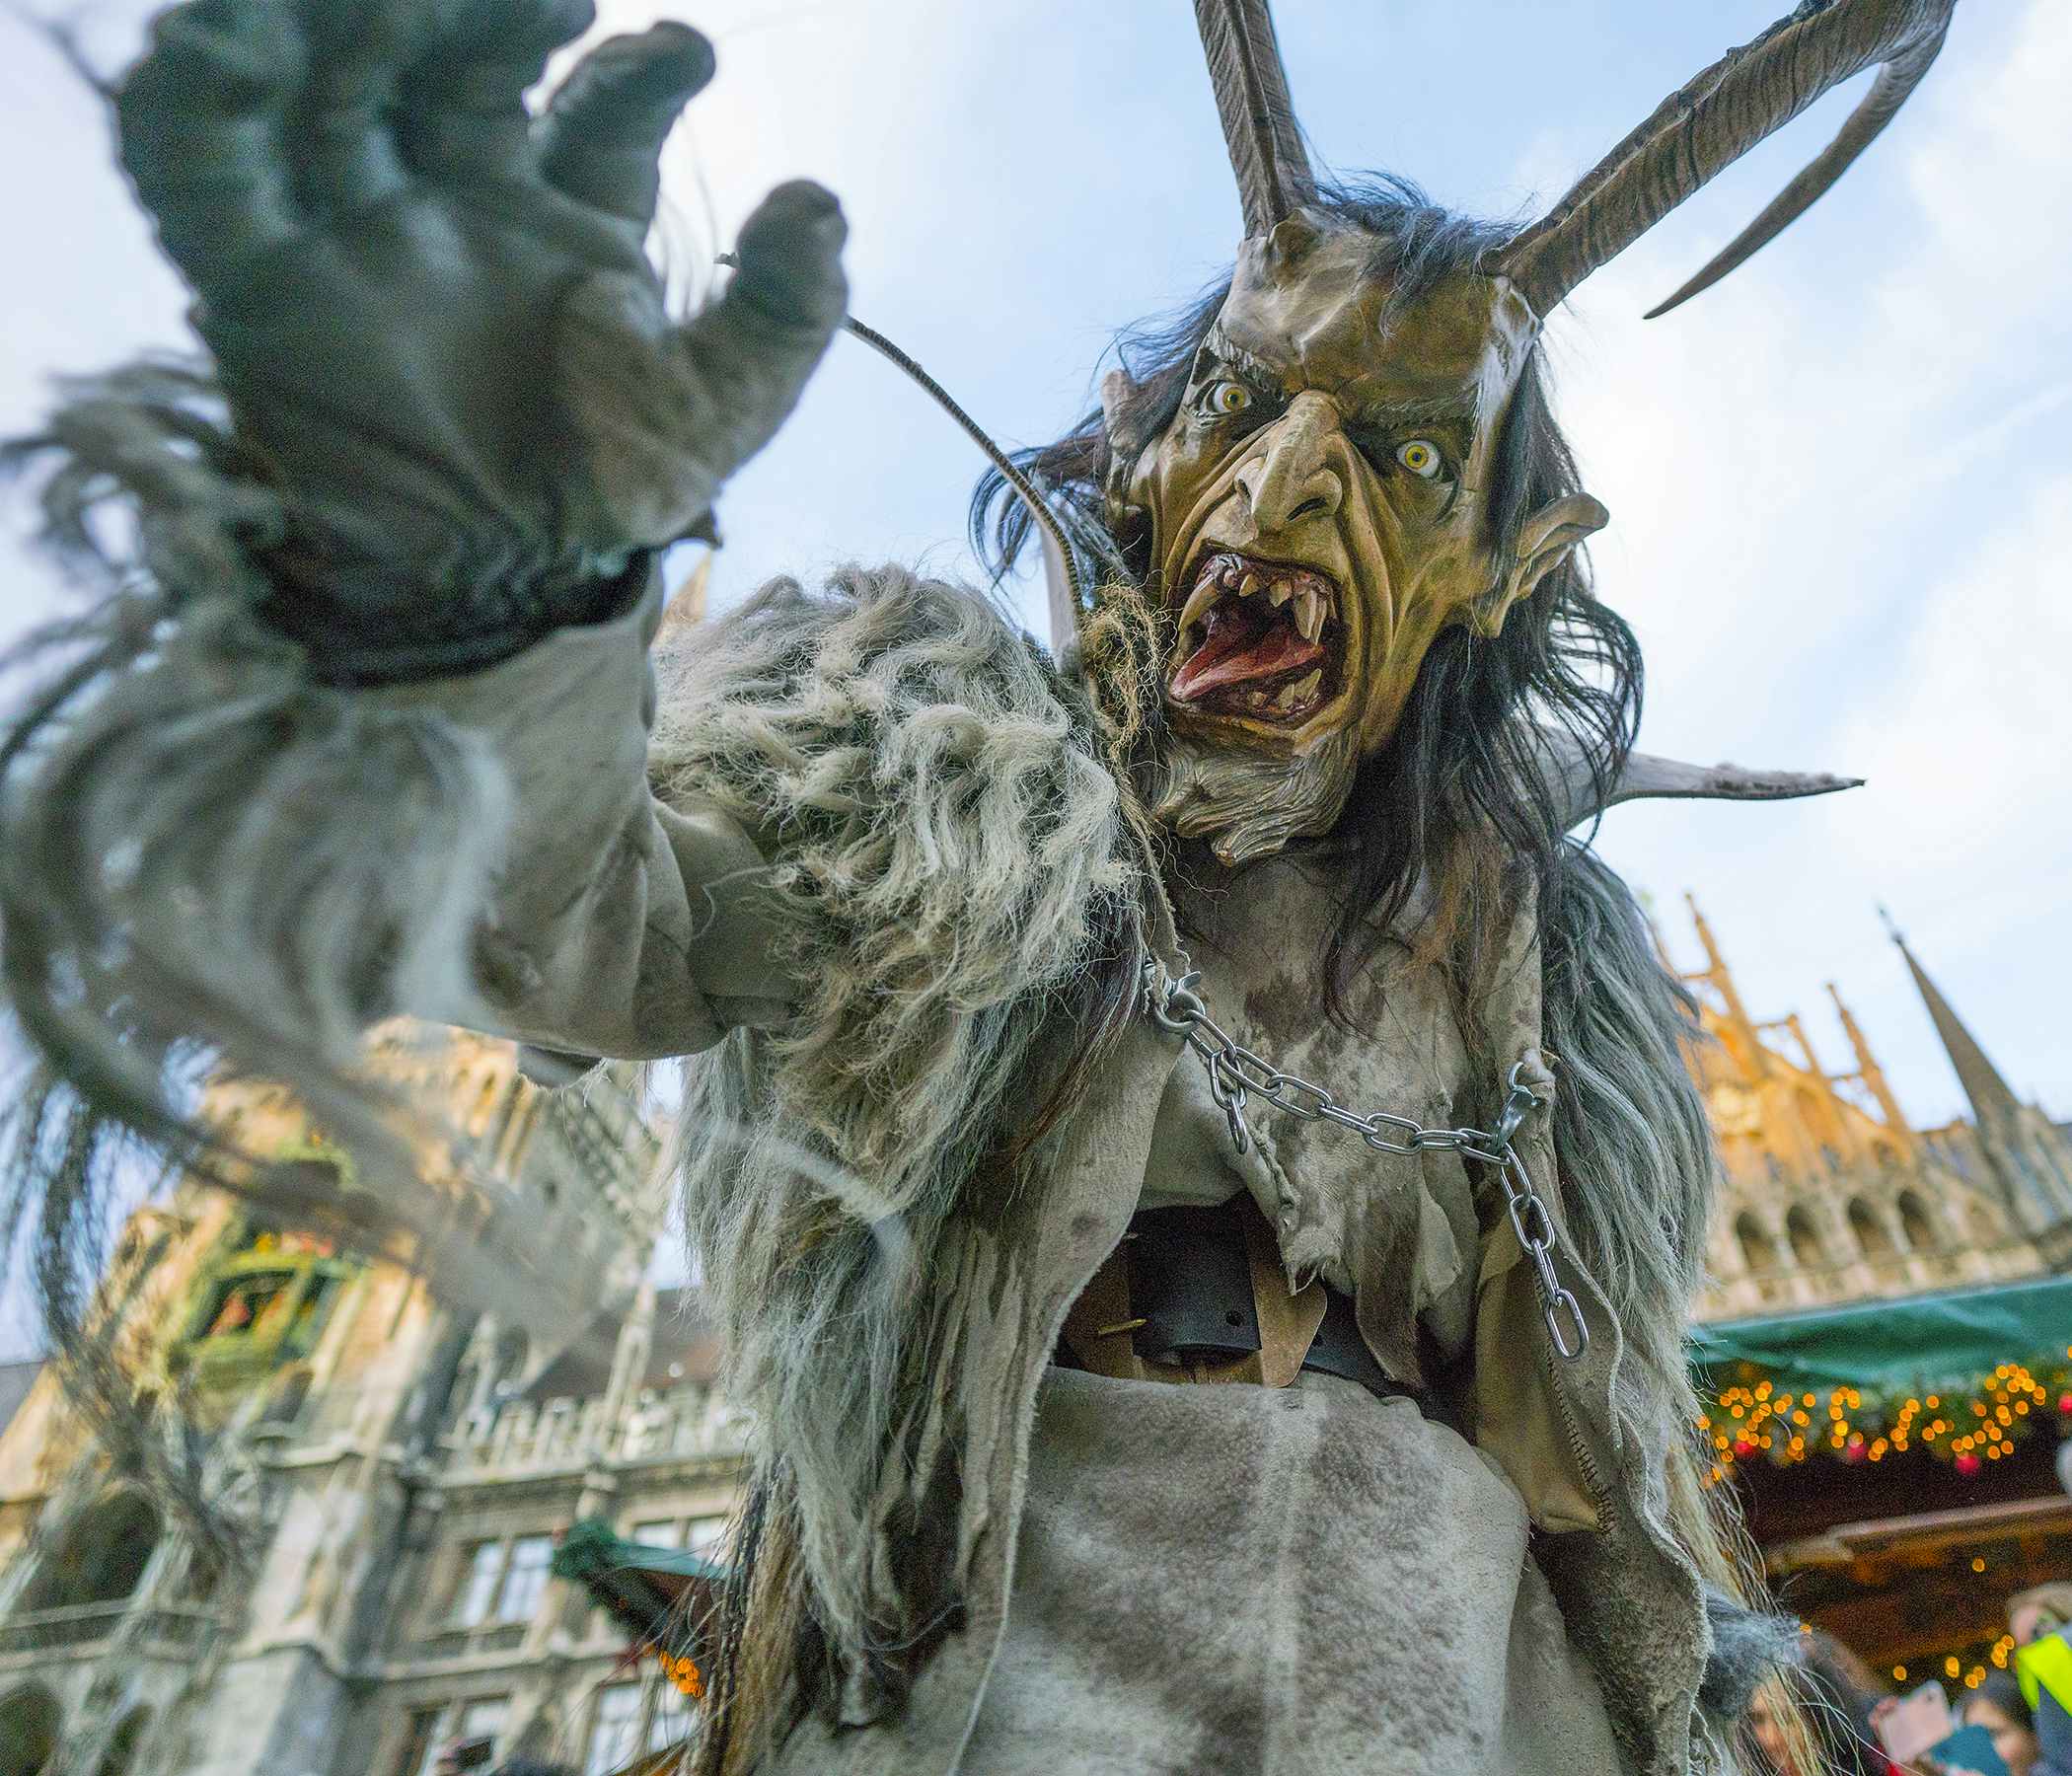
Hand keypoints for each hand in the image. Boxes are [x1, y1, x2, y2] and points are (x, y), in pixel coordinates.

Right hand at [116, 0, 845, 667]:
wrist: (491, 591)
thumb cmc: (607, 497)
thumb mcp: (721, 406)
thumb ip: (783, 311)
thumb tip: (823, 200)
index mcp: (564, 225)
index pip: (594, 111)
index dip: (635, 69)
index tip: (688, 52)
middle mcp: (454, 206)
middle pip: (452, 68)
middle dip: (485, 16)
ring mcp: (354, 231)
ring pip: (331, 86)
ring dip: (346, 22)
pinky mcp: (259, 278)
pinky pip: (202, 173)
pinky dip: (197, 100)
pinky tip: (225, 38)